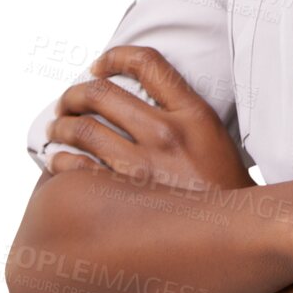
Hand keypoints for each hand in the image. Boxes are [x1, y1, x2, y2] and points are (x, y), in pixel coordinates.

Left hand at [43, 45, 252, 193]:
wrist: (234, 236)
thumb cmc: (224, 188)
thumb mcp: (215, 137)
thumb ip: (183, 113)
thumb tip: (140, 97)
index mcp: (193, 113)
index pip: (147, 62)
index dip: (115, 56)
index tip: (99, 66)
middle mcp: (166, 134)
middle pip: (102, 93)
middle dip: (75, 94)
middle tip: (67, 102)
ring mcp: (144, 167)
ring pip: (83, 131)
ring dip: (62, 126)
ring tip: (58, 128)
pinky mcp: (126, 198)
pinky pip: (77, 171)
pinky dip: (60, 162)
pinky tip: (58, 162)